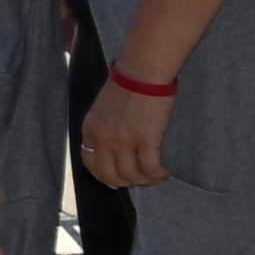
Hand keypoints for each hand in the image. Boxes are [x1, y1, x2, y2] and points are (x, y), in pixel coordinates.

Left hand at [74, 72, 173, 193]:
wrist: (143, 70)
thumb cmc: (127, 85)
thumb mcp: (102, 109)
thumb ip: (103, 129)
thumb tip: (113, 152)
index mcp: (89, 130)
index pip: (92, 165)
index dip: (107, 176)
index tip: (120, 177)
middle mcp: (102, 138)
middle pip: (110, 176)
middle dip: (127, 183)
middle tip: (141, 179)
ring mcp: (123, 140)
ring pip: (132, 176)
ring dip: (146, 180)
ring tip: (157, 175)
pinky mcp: (145, 138)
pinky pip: (150, 169)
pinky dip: (158, 175)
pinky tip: (165, 171)